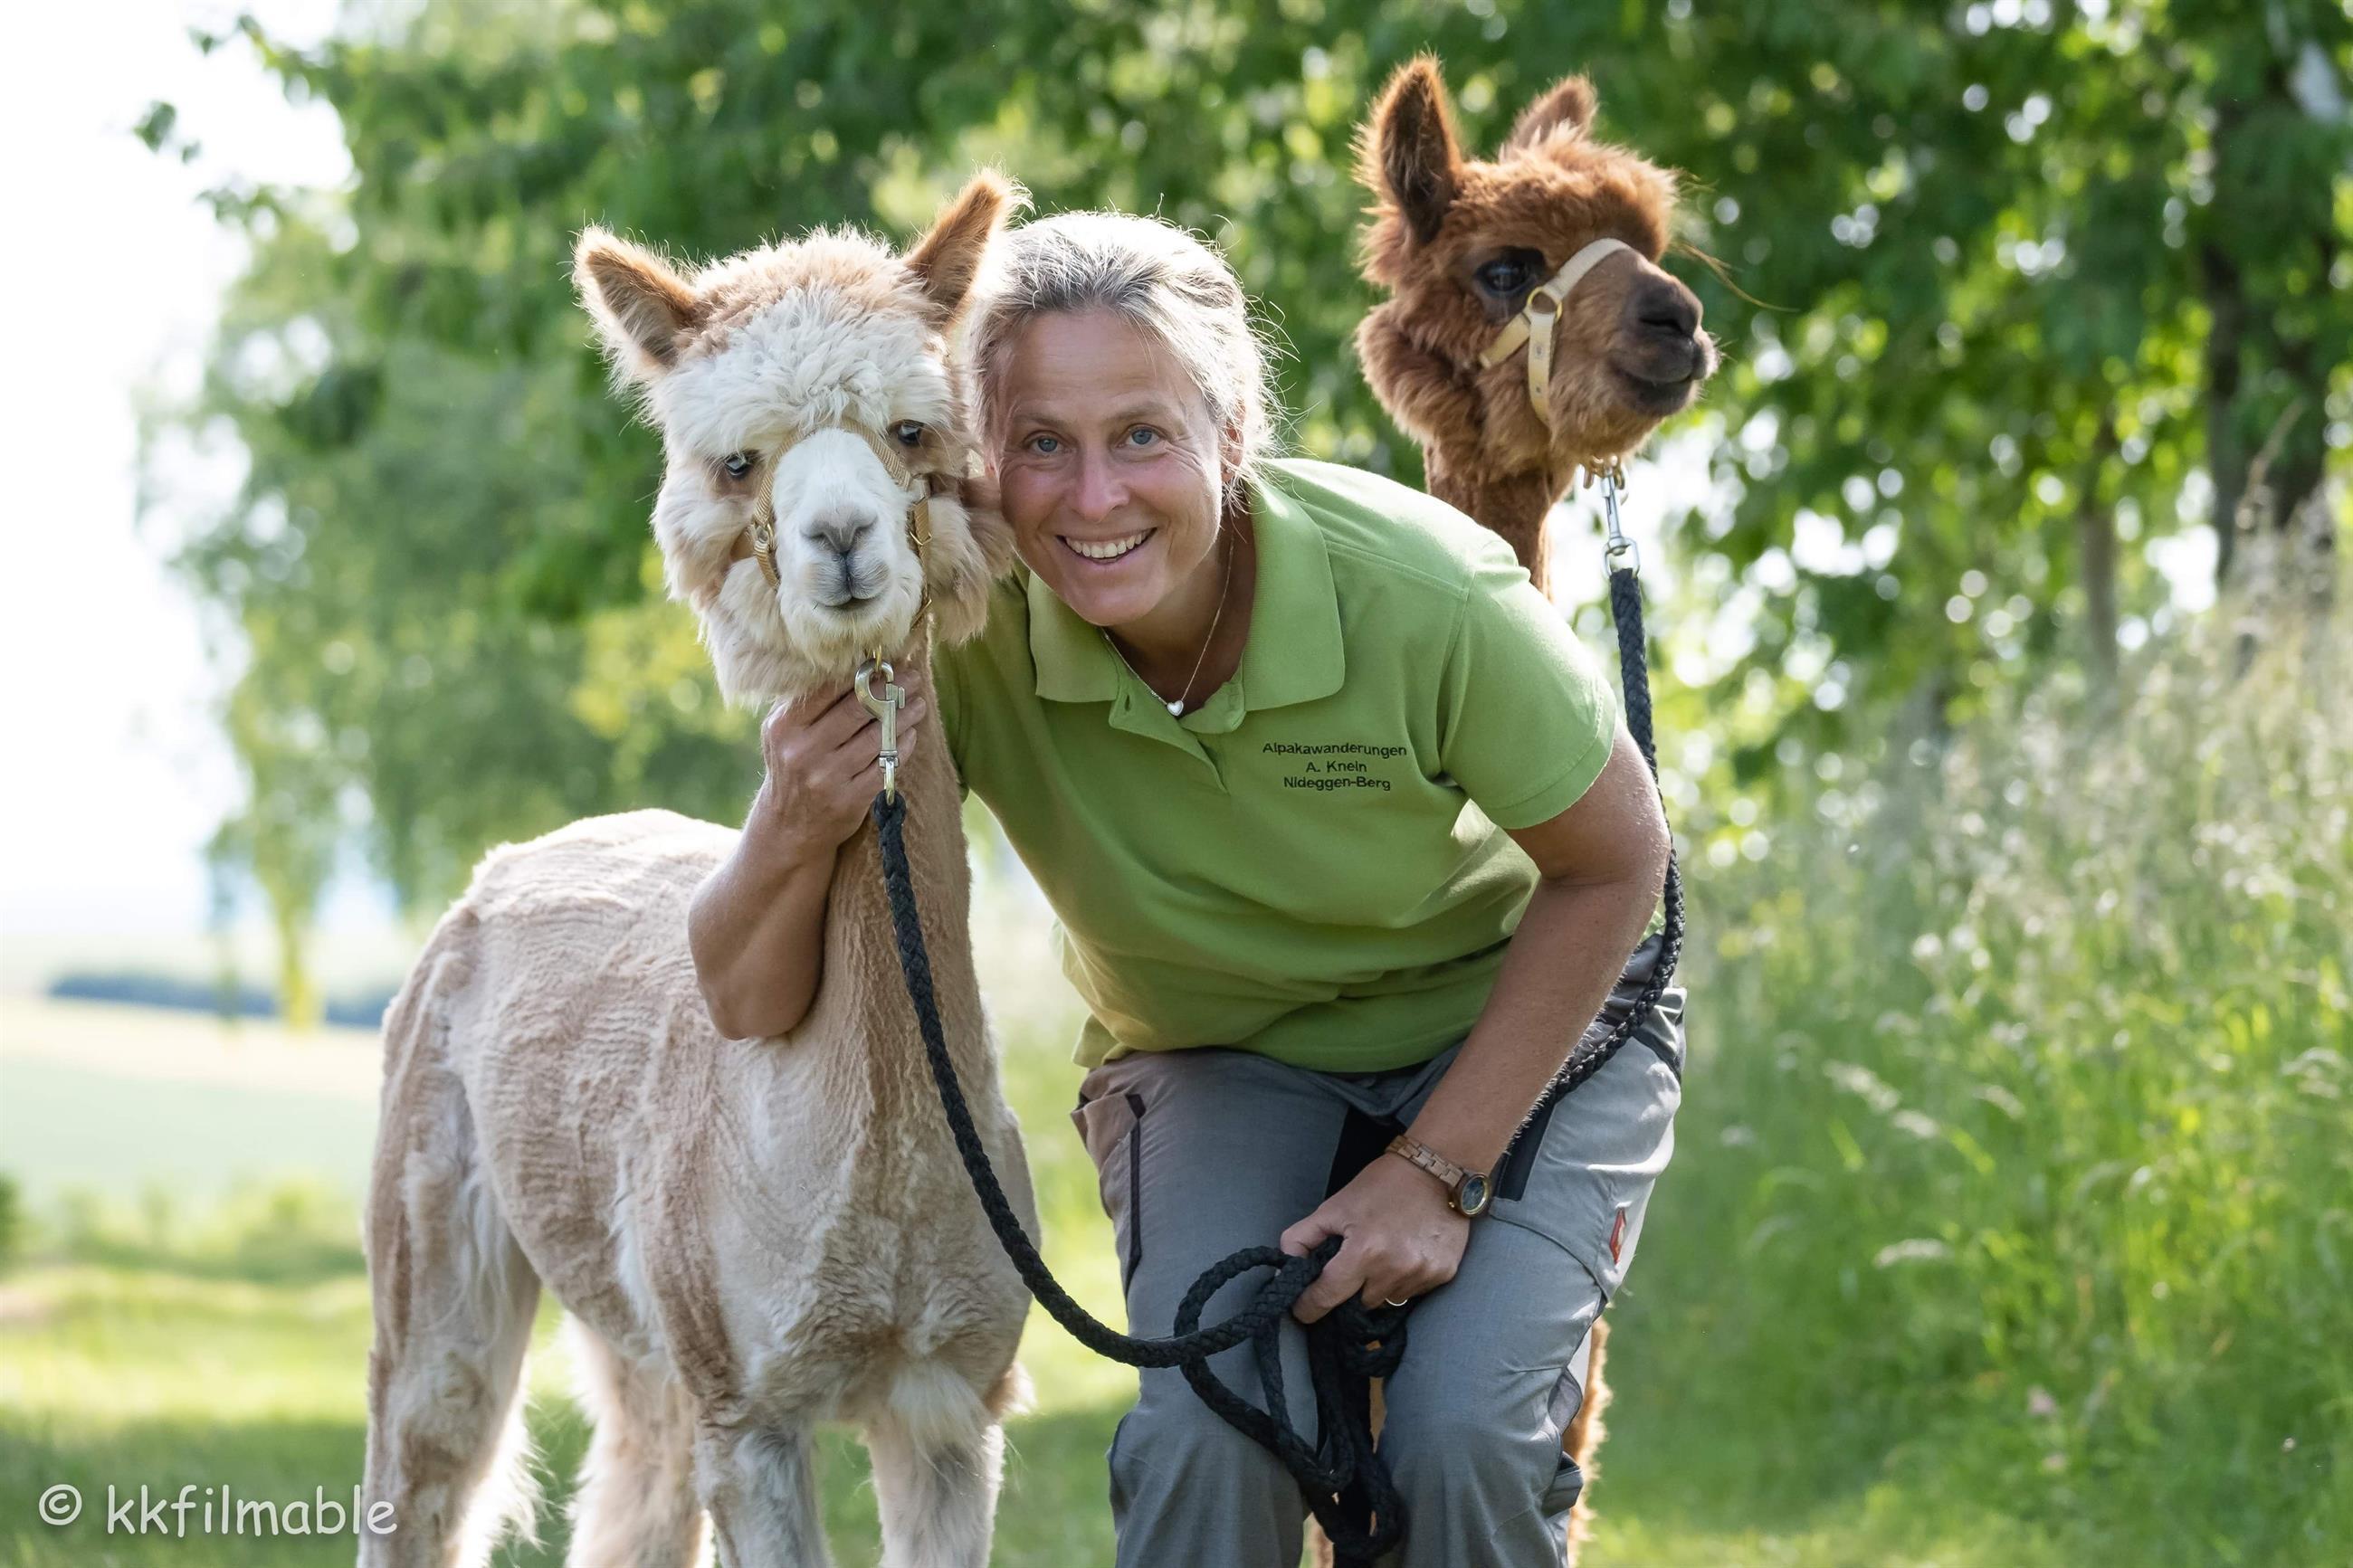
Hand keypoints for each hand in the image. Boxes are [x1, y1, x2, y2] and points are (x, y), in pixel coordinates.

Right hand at [752, 672, 929, 857]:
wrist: (789, 825)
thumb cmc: (793, 764)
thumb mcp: (784, 732)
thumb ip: (810, 701)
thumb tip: (856, 663)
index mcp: (784, 726)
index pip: (830, 688)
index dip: (864, 673)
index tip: (887, 662)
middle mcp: (803, 751)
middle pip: (858, 709)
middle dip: (892, 689)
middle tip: (913, 677)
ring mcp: (827, 777)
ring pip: (877, 736)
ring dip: (904, 716)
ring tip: (918, 703)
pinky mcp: (850, 799)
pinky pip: (885, 765)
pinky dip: (902, 746)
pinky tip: (911, 733)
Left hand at [1279, 1152, 1468, 1323]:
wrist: (1436, 1169)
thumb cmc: (1381, 1185)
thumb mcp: (1333, 1207)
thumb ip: (1301, 1239)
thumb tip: (1285, 1268)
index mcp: (1364, 1251)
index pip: (1326, 1298)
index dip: (1308, 1306)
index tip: (1302, 1308)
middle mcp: (1395, 1269)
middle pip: (1358, 1303)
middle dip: (1350, 1290)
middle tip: (1353, 1264)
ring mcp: (1422, 1274)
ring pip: (1386, 1300)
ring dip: (1378, 1286)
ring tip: (1383, 1255)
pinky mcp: (1443, 1274)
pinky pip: (1411, 1292)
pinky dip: (1403, 1280)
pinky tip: (1405, 1253)